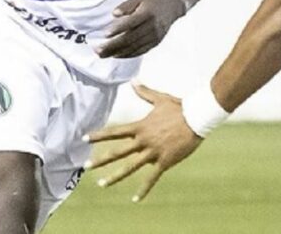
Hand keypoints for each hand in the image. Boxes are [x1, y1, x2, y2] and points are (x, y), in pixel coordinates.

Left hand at [85, 83, 200, 200]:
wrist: (197, 117)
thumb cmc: (180, 107)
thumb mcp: (160, 99)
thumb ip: (145, 92)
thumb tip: (133, 81)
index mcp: (141, 127)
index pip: (115, 131)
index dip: (99, 134)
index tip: (84, 138)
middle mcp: (144, 140)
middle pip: (118, 151)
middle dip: (101, 159)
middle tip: (86, 166)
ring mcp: (153, 152)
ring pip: (130, 167)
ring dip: (115, 176)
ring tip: (101, 184)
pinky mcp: (164, 161)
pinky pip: (151, 178)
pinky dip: (143, 189)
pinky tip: (135, 199)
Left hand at [96, 0, 187, 58]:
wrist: (173, 5)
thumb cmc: (153, 1)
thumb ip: (126, 6)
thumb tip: (114, 14)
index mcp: (148, 13)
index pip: (131, 23)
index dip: (118, 29)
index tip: (105, 34)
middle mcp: (152, 26)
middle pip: (131, 38)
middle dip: (113, 46)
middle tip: (98, 50)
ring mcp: (155, 36)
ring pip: (134, 47)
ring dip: (117, 53)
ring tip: (103, 55)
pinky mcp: (155, 42)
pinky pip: (140, 51)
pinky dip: (127, 55)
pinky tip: (116, 55)